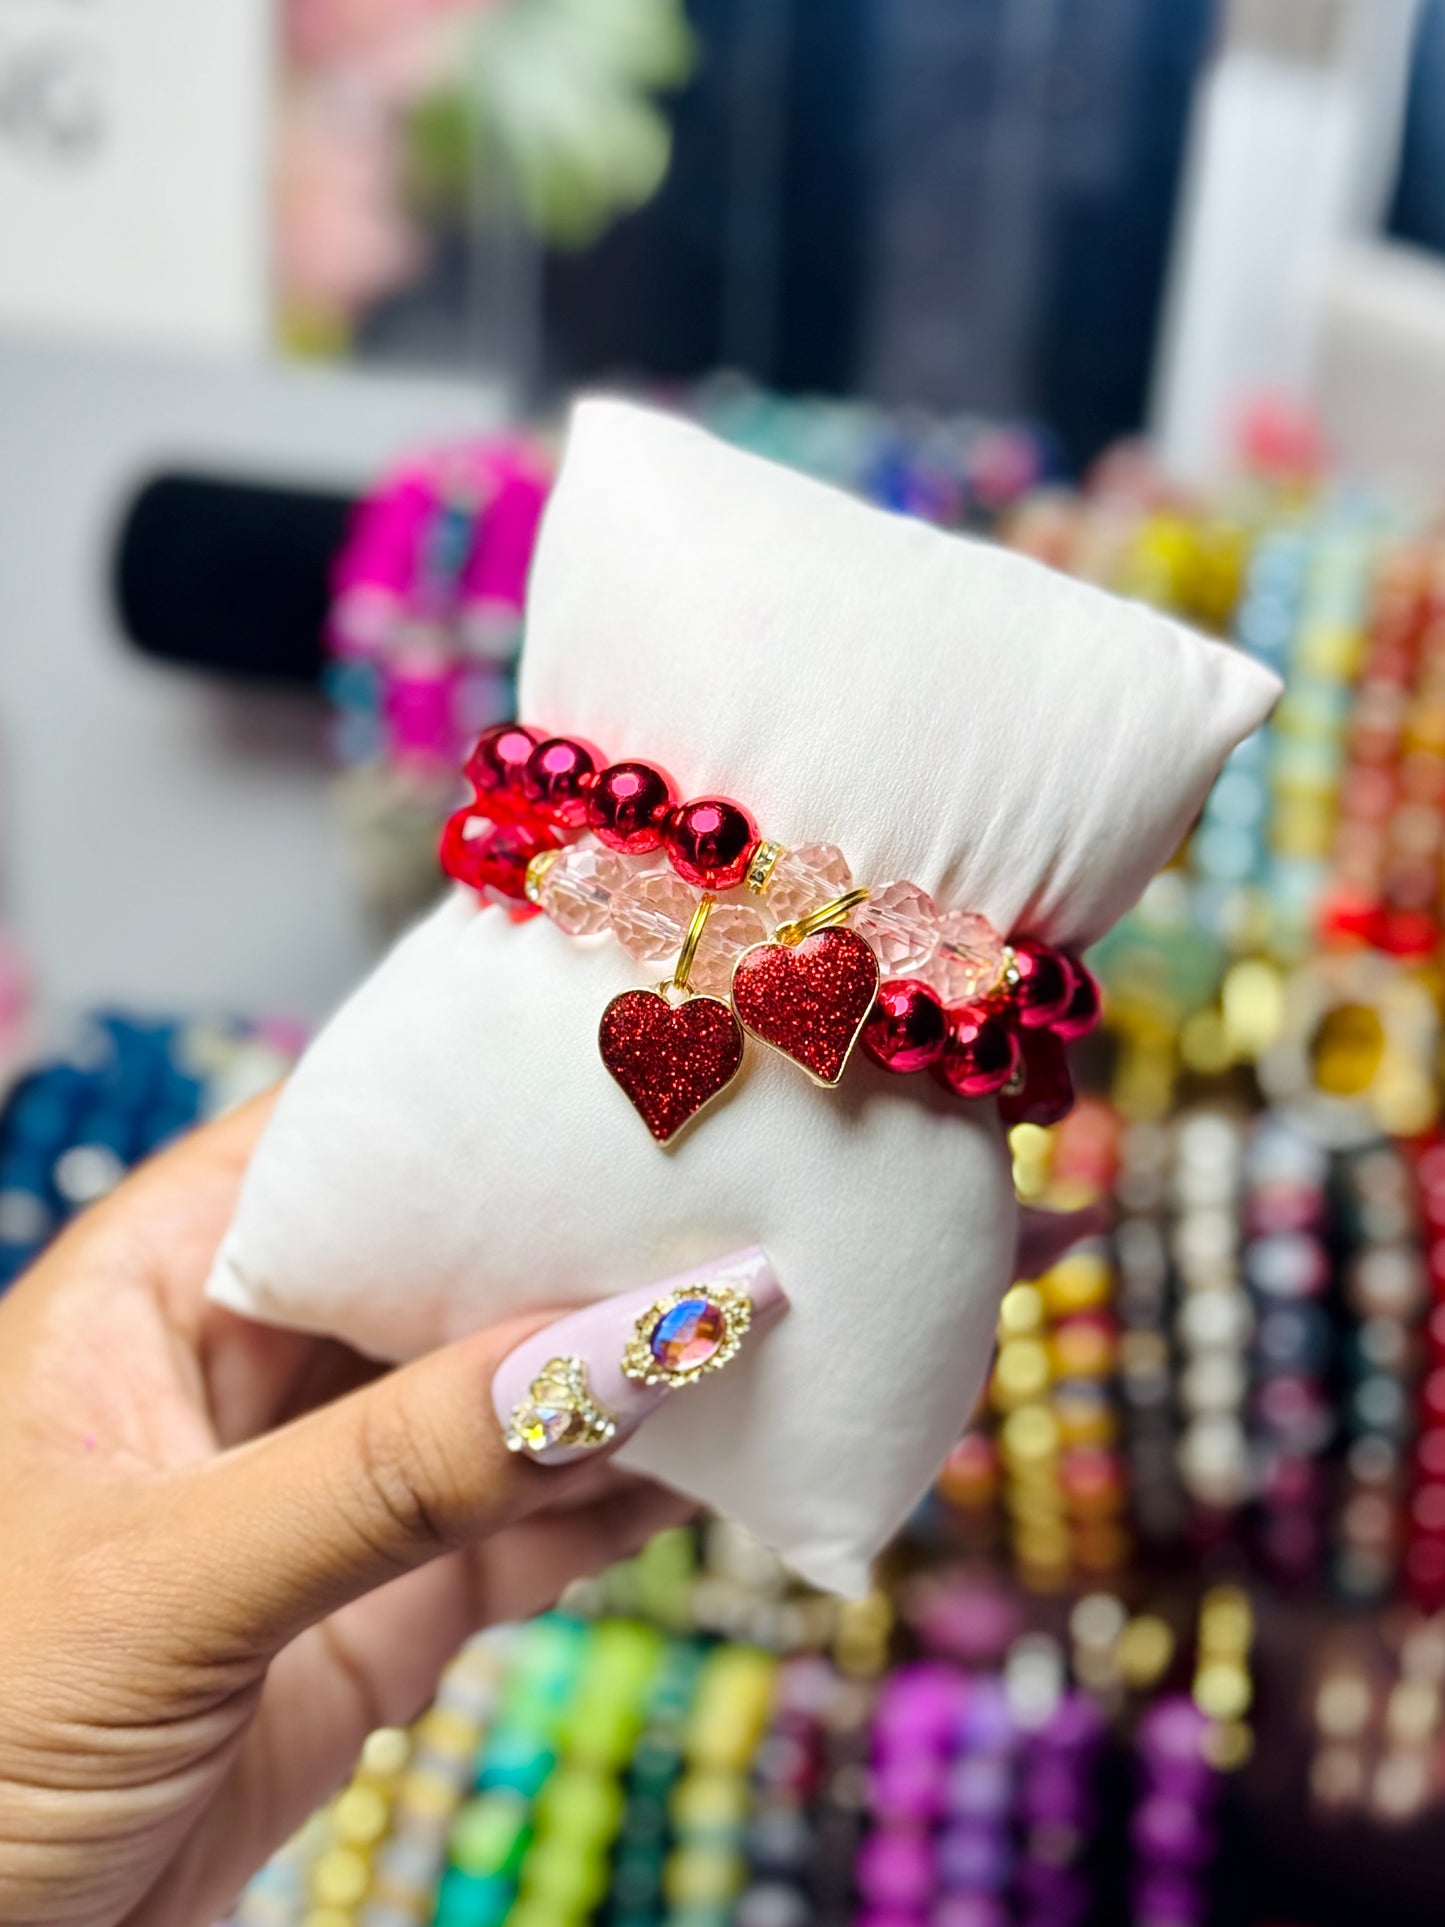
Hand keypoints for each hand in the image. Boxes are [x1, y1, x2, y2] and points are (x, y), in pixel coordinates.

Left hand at [0, 1093, 692, 1926]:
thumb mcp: (173, 1581)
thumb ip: (400, 1467)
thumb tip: (628, 1341)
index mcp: (147, 1298)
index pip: (327, 1150)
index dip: (466, 1108)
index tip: (617, 1077)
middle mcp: (242, 1381)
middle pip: (438, 1269)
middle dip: (574, 1243)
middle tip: (734, 1198)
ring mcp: (320, 1506)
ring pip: (499, 1406)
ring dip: (623, 1379)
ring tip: (766, 1320)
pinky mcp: (376, 1625)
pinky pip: (523, 1539)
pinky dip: (622, 1508)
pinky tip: (723, 1464)